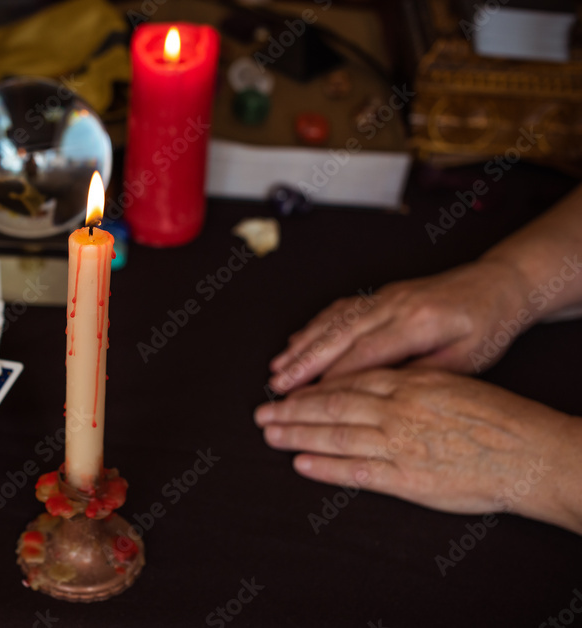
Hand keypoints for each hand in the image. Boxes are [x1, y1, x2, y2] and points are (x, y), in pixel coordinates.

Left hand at [254, 368, 581, 533]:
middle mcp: (396, 410)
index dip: (313, 387)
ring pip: (335, 436)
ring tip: (270, 435)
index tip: (289, 389)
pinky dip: (324, 468)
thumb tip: (374, 379)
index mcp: (407, 383)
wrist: (530, 451)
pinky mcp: (407, 478)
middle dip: (292, 410)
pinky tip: (300, 464)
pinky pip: (356, 471)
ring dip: (297, 435)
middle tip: (262, 412)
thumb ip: (408, 381)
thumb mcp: (449, 380)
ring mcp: (399, 444)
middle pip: (330, 407)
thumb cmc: (497, 417)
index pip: (347, 382)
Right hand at [268, 260, 531, 392]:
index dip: (333, 378)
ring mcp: (385, 296)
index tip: (308, 400)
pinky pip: (340, 310)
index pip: (366, 354)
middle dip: (304, 362)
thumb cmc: (487, 327)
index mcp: (419, 323)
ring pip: (333, 320)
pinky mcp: (380, 294)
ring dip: (302, 344)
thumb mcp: (468, 361)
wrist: (496, 284)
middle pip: (339, 335)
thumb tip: (379, 394)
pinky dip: (314, 326)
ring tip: (277, 368)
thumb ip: (422, 375)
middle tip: (278, 386)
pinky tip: (297, 341)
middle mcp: (395, 304)